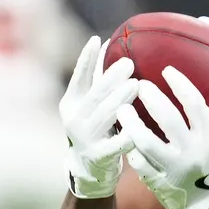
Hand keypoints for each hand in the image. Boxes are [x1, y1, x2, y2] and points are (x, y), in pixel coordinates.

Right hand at [60, 36, 138, 198]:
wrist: (88, 168)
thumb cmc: (96, 128)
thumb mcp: (90, 105)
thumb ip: (98, 82)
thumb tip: (109, 46)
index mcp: (71, 102)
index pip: (79, 77)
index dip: (87, 58)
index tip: (97, 40)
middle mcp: (74, 118)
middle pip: (95, 95)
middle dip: (111, 78)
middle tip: (129, 63)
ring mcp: (84, 138)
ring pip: (104, 116)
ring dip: (120, 100)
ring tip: (136, 85)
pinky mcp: (97, 156)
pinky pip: (114, 145)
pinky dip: (125, 137)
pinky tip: (137, 129)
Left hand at [116, 67, 208, 208]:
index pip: (195, 104)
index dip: (180, 84)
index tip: (166, 71)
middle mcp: (193, 152)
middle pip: (169, 120)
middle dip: (152, 99)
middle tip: (140, 86)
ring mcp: (174, 169)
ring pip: (147, 143)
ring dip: (132, 124)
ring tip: (122, 109)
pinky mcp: (160, 183)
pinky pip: (140, 164)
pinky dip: (130, 149)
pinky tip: (122, 136)